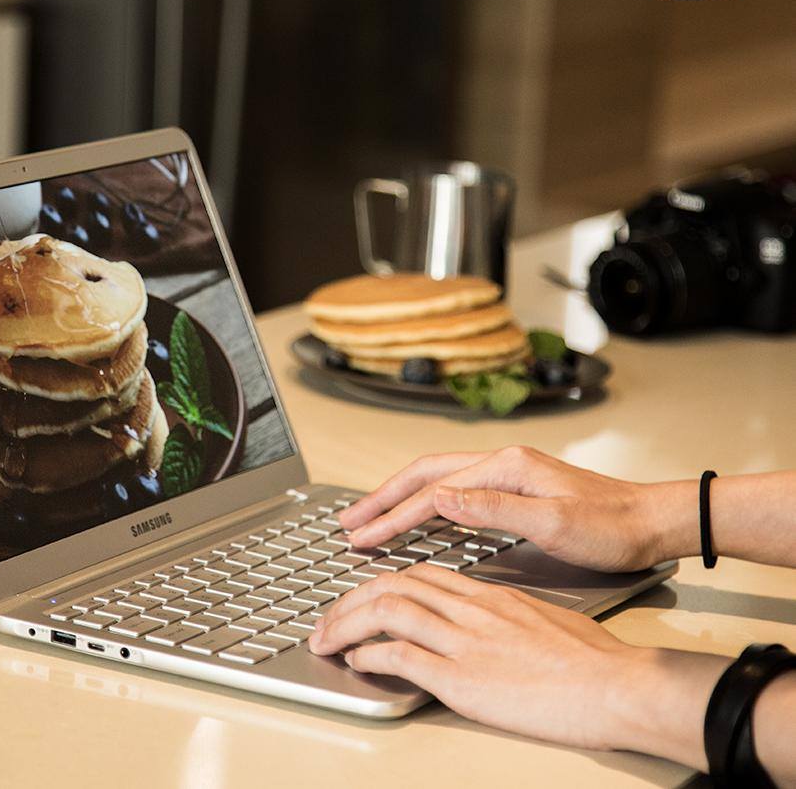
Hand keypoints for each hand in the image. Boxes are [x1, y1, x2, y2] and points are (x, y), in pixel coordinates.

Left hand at [308, 564, 729, 766]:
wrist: (615, 683)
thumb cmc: (590, 657)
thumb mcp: (540, 619)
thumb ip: (502, 615)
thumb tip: (483, 623)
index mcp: (487, 594)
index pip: (420, 574)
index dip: (381, 582)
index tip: (361, 594)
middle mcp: (469, 609)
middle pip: (393, 585)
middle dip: (350, 599)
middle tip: (326, 617)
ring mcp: (464, 641)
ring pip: (387, 611)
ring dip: (345, 623)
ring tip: (325, 637)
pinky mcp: (463, 678)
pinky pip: (401, 656)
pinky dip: (370, 655)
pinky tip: (356, 661)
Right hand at [341, 446, 694, 570]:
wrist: (650, 522)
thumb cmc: (610, 527)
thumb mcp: (554, 523)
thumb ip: (494, 510)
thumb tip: (440, 498)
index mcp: (505, 467)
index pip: (432, 491)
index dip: (393, 516)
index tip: (362, 536)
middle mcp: (500, 463)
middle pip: (424, 474)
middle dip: (382, 498)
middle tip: (348, 520)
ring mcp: (506, 473)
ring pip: (436, 480)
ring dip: (399, 498)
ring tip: (370, 517)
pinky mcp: (513, 488)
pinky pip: (455, 491)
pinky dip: (425, 504)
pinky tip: (416, 517)